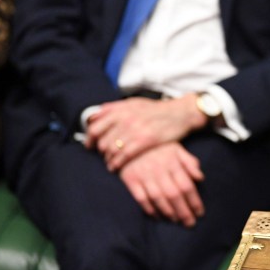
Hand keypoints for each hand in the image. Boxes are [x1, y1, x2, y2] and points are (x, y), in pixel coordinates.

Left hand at [85, 94, 206, 170]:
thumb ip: (114, 107)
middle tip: (102, 154)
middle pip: (102, 140)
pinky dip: (116, 163)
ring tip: (109, 162)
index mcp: (121, 110)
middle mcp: (125, 119)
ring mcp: (135, 130)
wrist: (179, 113)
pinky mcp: (144, 141)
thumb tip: (96, 113)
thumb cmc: (157, 109)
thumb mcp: (135, 102)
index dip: (89, 138)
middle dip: (100, 150)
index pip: (95, 126)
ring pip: (111, 150)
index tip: (89, 144)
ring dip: (107, 158)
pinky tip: (115, 166)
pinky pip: (123, 156)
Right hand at [119, 142, 204, 226]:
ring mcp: (144, 175)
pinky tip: (158, 216)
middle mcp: (159, 170)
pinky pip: (141, 198)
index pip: (186, 185)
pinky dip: (150, 209)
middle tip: (190, 223)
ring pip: (158, 198)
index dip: (194, 201)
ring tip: (176, 221)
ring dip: (168, 212)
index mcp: (173, 162)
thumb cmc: (158, 147)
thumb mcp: (177, 149)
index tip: (200, 213)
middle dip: (184, 211)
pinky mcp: (131, 180)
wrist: (130, 141)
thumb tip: (200, 178)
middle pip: (174, 195)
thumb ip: (190, 162)